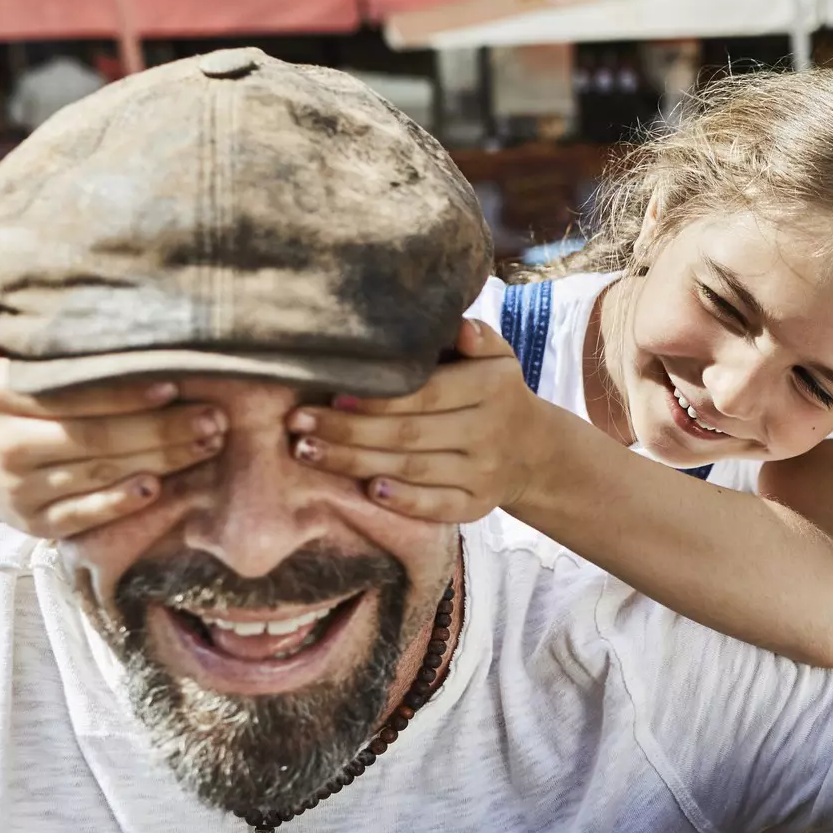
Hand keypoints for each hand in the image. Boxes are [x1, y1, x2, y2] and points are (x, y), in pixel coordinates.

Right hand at [0, 271, 225, 537]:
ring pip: (97, 474)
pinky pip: (82, 515)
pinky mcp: (33, 523)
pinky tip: (157, 490)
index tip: (174, 384)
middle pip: (93, 436)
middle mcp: (5, 442)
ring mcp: (19, 487)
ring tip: (208, 445)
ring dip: (158, 461)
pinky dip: (118, 503)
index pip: (70, 393)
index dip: (123, 392)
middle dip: (159, 429)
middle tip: (214, 418)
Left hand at [285, 320, 545, 523]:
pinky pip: (437, 506)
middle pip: (410, 434)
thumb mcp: (496, 358)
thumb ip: (475, 338)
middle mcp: (489, 431)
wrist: (534, 450)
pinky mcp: (478, 505)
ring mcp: (484, 472)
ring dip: (356, 463)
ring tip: (307, 452)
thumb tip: (458, 326)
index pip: (427, 393)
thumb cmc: (494, 393)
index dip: (377, 397)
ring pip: (414, 469)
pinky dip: (404, 501)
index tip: (331, 394)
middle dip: (349, 430)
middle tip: (298, 424)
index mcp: (491, 387)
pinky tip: (368, 491)